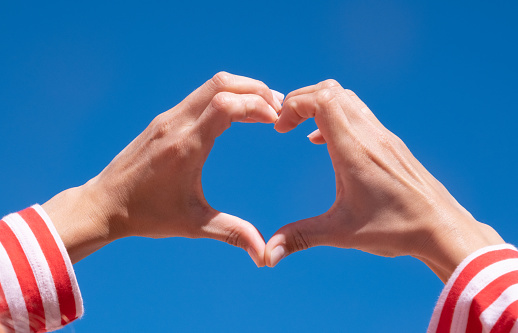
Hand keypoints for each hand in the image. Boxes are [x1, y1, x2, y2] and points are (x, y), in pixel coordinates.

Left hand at [43, 72, 282, 265]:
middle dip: (256, 89)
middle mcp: (176, 124)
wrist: (103, 204)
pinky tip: (238, 114)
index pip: (226, 104)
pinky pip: (200, 97)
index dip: (257, 105)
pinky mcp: (163, 120)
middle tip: (279, 108)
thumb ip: (233, 233)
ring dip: (241, 90)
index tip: (276, 121)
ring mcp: (167, 118)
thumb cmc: (147, 215)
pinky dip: (225, 96)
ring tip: (265, 108)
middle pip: (222, 83)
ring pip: (211, 85)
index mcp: (186, 146)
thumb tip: (265, 256)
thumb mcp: (193, 225)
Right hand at [265, 80, 503, 280]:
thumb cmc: (395, 229)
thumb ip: (300, 237)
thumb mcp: (341, 232)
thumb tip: (269, 255)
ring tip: (301, 127)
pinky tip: (325, 142)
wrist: (441, 228)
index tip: (280, 130)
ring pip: (347, 97)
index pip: (322, 99)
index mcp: (354, 150)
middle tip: (285, 124)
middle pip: (330, 90)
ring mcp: (383, 135)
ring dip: (319, 104)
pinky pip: (359, 113)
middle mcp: (369, 134)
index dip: (294, 105)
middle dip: (301, 100)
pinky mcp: (390, 142)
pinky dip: (335, 115)